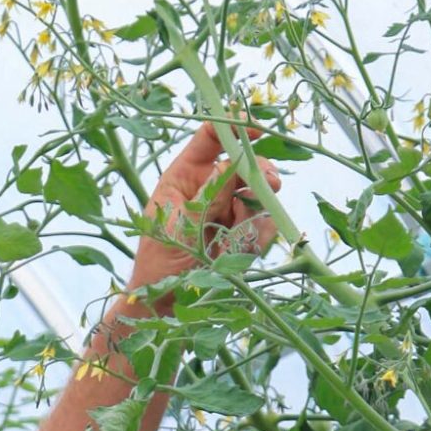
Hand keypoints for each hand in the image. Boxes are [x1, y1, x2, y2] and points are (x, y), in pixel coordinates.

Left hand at [131, 119, 282, 297]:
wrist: (166, 304)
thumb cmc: (159, 265)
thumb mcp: (180, 229)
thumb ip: (207, 199)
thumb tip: (232, 166)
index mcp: (184, 178)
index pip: (209, 139)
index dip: (231, 126)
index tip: (253, 126)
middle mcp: (208, 188)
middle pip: (243, 165)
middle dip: (259, 173)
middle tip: (271, 184)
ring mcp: (227, 209)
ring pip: (258, 195)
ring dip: (256, 214)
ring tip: (237, 240)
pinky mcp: (241, 232)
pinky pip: (262, 225)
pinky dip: (257, 238)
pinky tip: (240, 252)